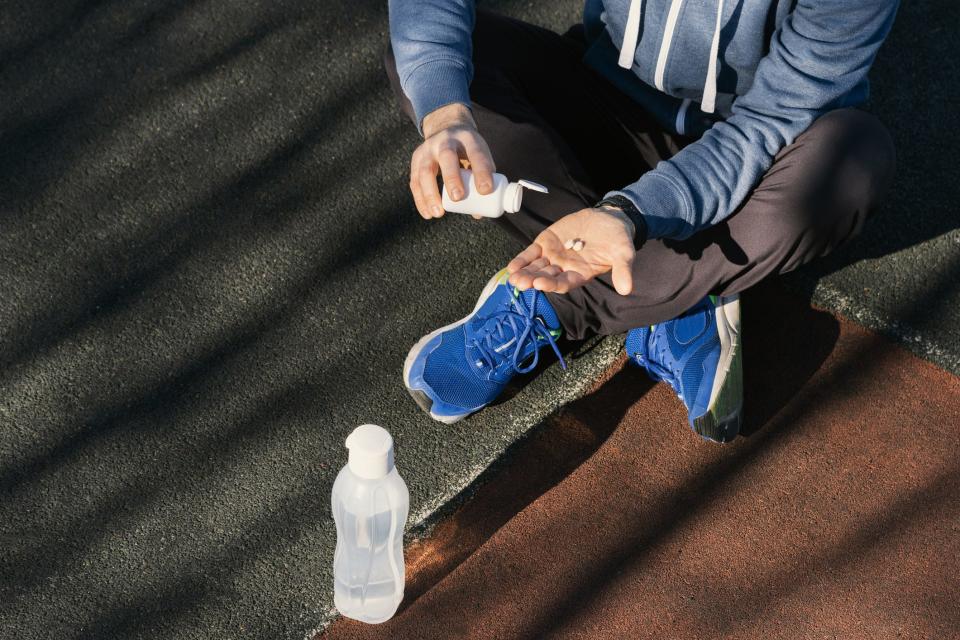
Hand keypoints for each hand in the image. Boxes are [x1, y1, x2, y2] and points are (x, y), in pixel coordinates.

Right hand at [409, 103, 495, 218]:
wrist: (446, 128)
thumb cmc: (468, 150)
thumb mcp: (479, 156)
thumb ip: (482, 181)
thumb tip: (478, 213)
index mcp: (468, 138)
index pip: (476, 153)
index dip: (481, 171)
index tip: (485, 190)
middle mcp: (446, 140)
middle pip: (447, 156)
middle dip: (451, 178)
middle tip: (458, 198)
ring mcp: (428, 149)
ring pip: (426, 170)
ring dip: (431, 193)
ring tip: (438, 213)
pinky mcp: (417, 158)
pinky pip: (415, 181)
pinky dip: (421, 199)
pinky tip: (428, 214)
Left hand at [507, 206, 636, 295]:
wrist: (609, 219)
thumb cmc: (618, 239)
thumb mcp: (624, 253)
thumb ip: (623, 270)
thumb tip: (627, 290)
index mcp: (581, 274)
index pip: (565, 283)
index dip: (553, 285)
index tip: (541, 285)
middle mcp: (565, 268)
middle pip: (546, 277)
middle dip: (533, 281)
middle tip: (520, 284)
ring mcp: (554, 256)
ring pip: (536, 267)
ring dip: (524, 273)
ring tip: (513, 278)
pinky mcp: (546, 243)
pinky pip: (531, 253)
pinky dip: (522, 259)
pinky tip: (512, 267)